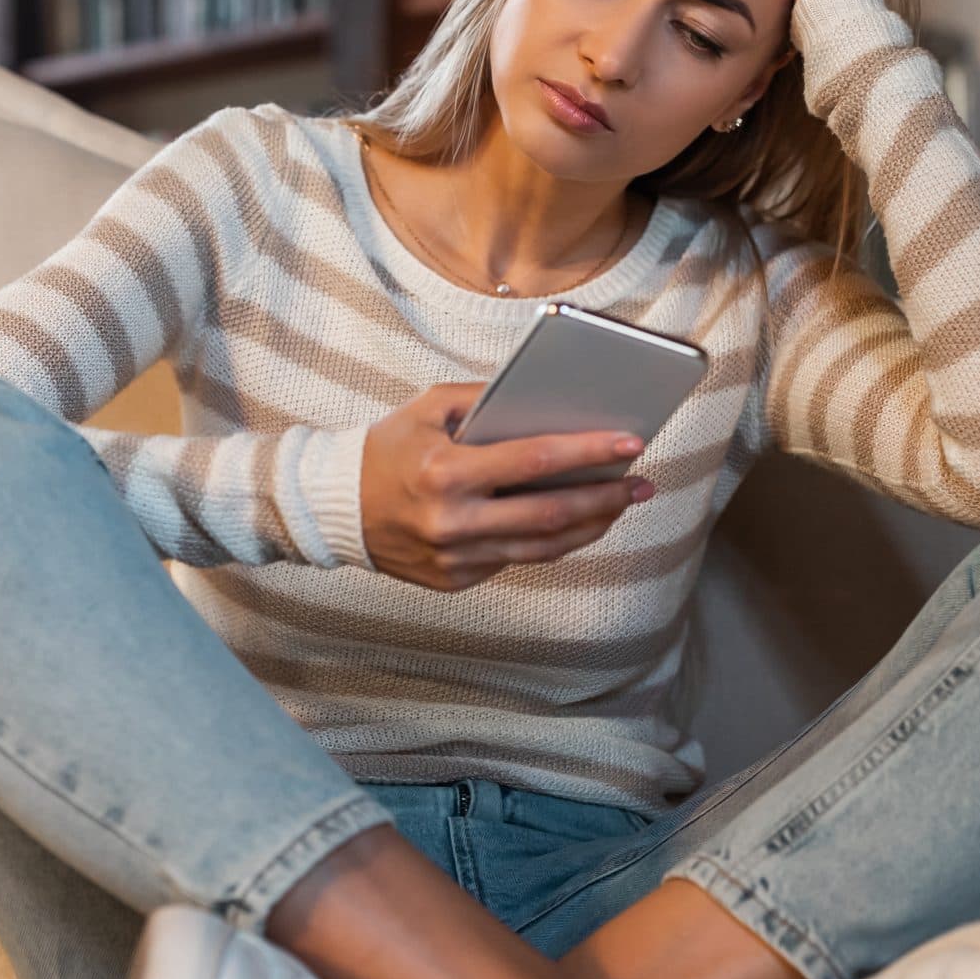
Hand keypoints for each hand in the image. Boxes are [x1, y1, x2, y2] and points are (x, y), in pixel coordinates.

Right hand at [360, 382, 655, 591]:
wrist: (337, 510)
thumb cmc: (387, 449)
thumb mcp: (427, 409)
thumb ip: (484, 398)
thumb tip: (545, 400)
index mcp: (446, 472)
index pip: (534, 460)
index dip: (587, 451)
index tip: (630, 442)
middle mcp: (453, 520)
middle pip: (550, 512)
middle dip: (606, 497)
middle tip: (642, 483)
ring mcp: (455, 557)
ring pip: (542, 547)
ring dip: (590, 525)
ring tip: (621, 504)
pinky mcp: (456, 580)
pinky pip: (517, 561)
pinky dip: (553, 541)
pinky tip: (579, 522)